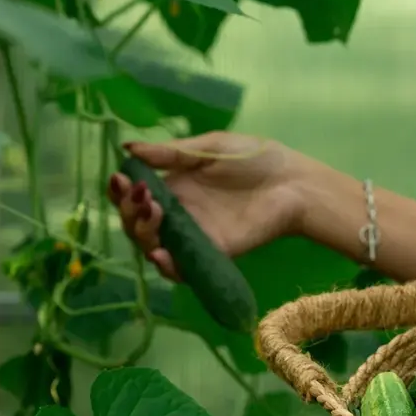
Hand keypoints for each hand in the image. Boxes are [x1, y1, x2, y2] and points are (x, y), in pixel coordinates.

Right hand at [108, 132, 308, 280]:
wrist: (293, 182)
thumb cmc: (255, 158)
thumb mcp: (209, 147)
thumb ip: (171, 153)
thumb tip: (127, 149)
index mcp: (174, 186)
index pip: (134, 195)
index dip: (121, 192)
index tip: (123, 181)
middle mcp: (179, 213)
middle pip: (137, 223)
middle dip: (130, 212)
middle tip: (144, 197)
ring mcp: (195, 236)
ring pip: (153, 246)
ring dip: (143, 233)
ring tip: (154, 213)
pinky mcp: (213, 253)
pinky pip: (183, 268)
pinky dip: (167, 265)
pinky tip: (160, 253)